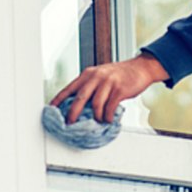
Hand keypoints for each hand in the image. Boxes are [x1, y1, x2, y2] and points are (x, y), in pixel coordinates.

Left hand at [51, 53, 170, 123]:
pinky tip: (108, 119)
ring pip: (96, 104)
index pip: (69, 88)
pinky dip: (108, 116)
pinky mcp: (120, 90)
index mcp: (89, 74)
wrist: (141, 68)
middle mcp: (97, 77)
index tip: (51, 109)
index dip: (59, 99)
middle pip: (80, 98)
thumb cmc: (121, 74)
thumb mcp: (102, 74)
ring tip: (98, 121)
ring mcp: (109, 83)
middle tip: (70, 123)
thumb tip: (79, 104)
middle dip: (73, 113)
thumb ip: (91, 85)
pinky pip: (110, 107)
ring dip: (96, 116)